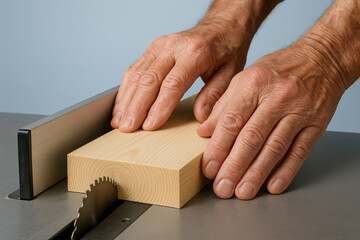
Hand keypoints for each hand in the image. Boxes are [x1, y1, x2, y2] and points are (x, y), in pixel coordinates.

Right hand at [110, 28, 245, 131]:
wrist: (221, 25)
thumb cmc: (227, 50)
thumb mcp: (231, 73)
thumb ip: (215, 95)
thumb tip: (200, 116)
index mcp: (196, 53)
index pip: (172, 84)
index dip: (159, 107)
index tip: (149, 125)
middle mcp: (174, 46)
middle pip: (149, 80)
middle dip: (137, 107)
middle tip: (129, 128)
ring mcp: (160, 45)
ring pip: (137, 75)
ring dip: (127, 100)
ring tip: (120, 121)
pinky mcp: (153, 48)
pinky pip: (135, 69)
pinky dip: (126, 89)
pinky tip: (122, 105)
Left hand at [197, 42, 345, 199]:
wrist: (320, 60)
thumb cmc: (278, 70)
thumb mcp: (246, 78)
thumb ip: (223, 105)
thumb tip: (204, 130)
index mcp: (253, 85)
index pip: (232, 121)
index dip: (218, 147)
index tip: (208, 167)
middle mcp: (276, 98)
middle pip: (251, 138)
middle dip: (234, 166)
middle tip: (222, 188)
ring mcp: (298, 112)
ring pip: (274, 148)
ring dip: (256, 173)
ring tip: (242, 191)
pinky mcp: (315, 125)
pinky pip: (299, 151)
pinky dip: (286, 171)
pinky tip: (272, 185)